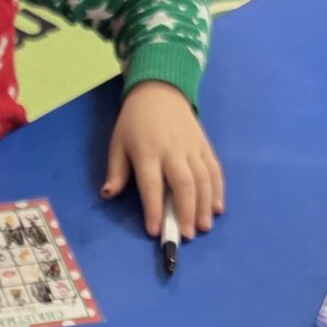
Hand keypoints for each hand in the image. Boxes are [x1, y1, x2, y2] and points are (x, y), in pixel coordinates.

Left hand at [104, 82, 224, 238]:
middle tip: (187, 235)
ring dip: (204, 205)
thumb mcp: (118, 142)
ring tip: (203, 226)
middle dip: (185, 211)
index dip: (153, 208)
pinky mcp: (204, 146)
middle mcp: (172, 151)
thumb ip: (116, 170)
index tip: (155, 230)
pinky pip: (214, 169)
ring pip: (202, 179)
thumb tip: (109, 194)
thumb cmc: (135, 122)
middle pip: (183, 184)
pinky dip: (218, 190)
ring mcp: (191, 148)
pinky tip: (218, 208)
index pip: (151, 184)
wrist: (160, 91)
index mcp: (147, 152)